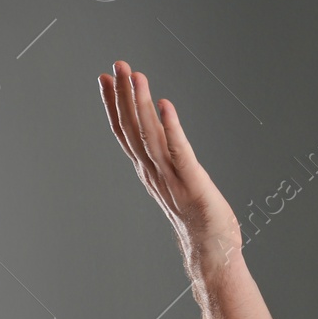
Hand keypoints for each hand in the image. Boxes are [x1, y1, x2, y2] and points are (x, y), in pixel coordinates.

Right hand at [98, 60, 241, 270]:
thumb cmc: (199, 221)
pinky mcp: (194, 182)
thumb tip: (163, 139)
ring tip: (136, 75)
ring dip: (142, 104)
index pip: (127, 132)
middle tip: (116, 65)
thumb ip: (168, 163)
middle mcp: (155, 172)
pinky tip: (167, 105)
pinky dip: (172, 128)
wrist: (212, 254)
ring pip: (151, 135)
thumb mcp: (178, 184)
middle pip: (133, 128)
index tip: (105, 79)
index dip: (115, 105)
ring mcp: (172, 177)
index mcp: (150, 171)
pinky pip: (180, 151)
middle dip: (124, 95)